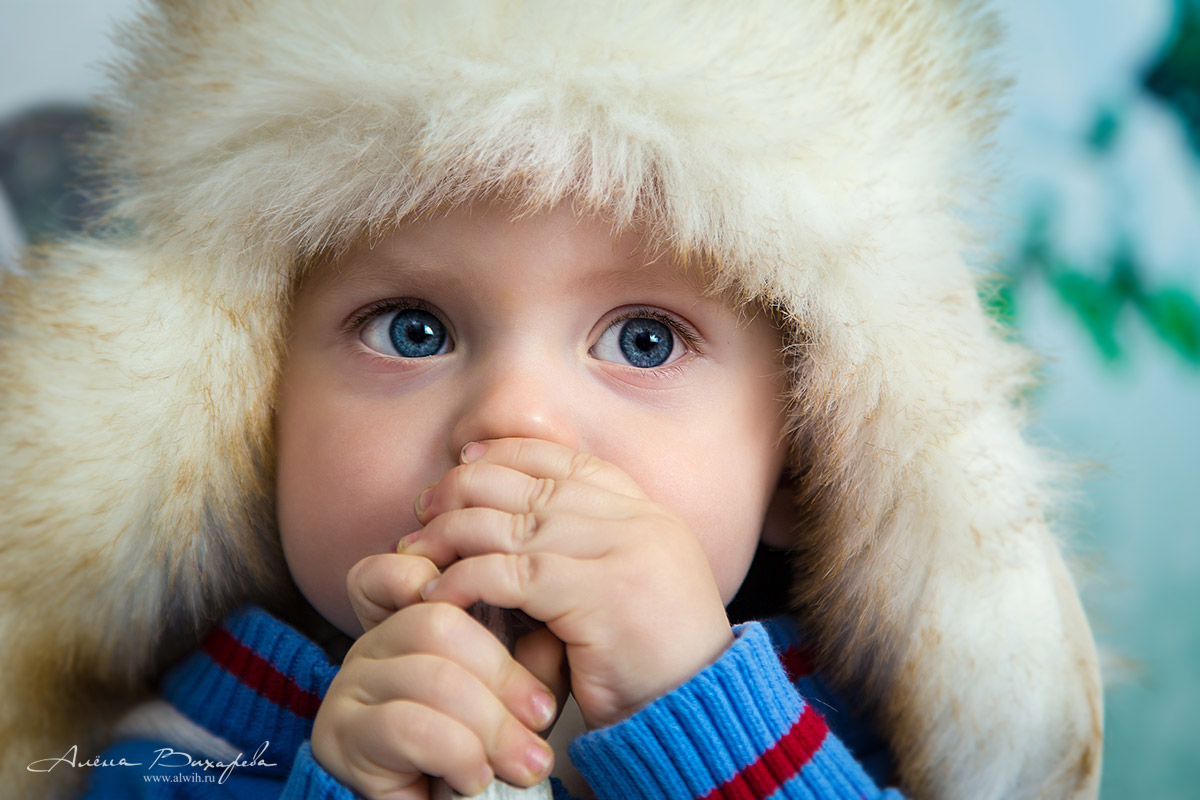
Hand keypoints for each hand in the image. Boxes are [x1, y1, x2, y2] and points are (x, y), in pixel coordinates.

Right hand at [310, 553, 560, 798]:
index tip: (521, 621)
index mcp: (407, 620)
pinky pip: (409, 726)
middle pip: (437, 622)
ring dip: (491, 725)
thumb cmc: (480, 754)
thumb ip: (530, 657)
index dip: (457, 581)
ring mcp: (349, 685)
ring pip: (431, 676)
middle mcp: (370, 644)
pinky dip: (457, 753)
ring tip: (525, 763)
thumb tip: (550, 626)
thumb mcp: (514, 697)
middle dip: (502, 674)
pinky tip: (475, 778)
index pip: (411, 571)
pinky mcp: (340, 735)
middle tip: (541, 717)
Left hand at [406, 437, 734, 728]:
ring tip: (417, 550)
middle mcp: (639, 523)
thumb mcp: (627, 586)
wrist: (697, 712)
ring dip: (454, 533)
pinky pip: (512, 575)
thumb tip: (514, 523)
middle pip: (536, 484)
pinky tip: (438, 594)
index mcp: (648, 515)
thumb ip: (589, 547)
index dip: (513, 454)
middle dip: (471, 488)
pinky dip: (465, 580)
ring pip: (516, 524)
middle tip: (426, 506)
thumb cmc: (654, 664)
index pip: (571, 462)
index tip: (467, 460)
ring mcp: (624, 554)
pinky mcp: (600, 596)